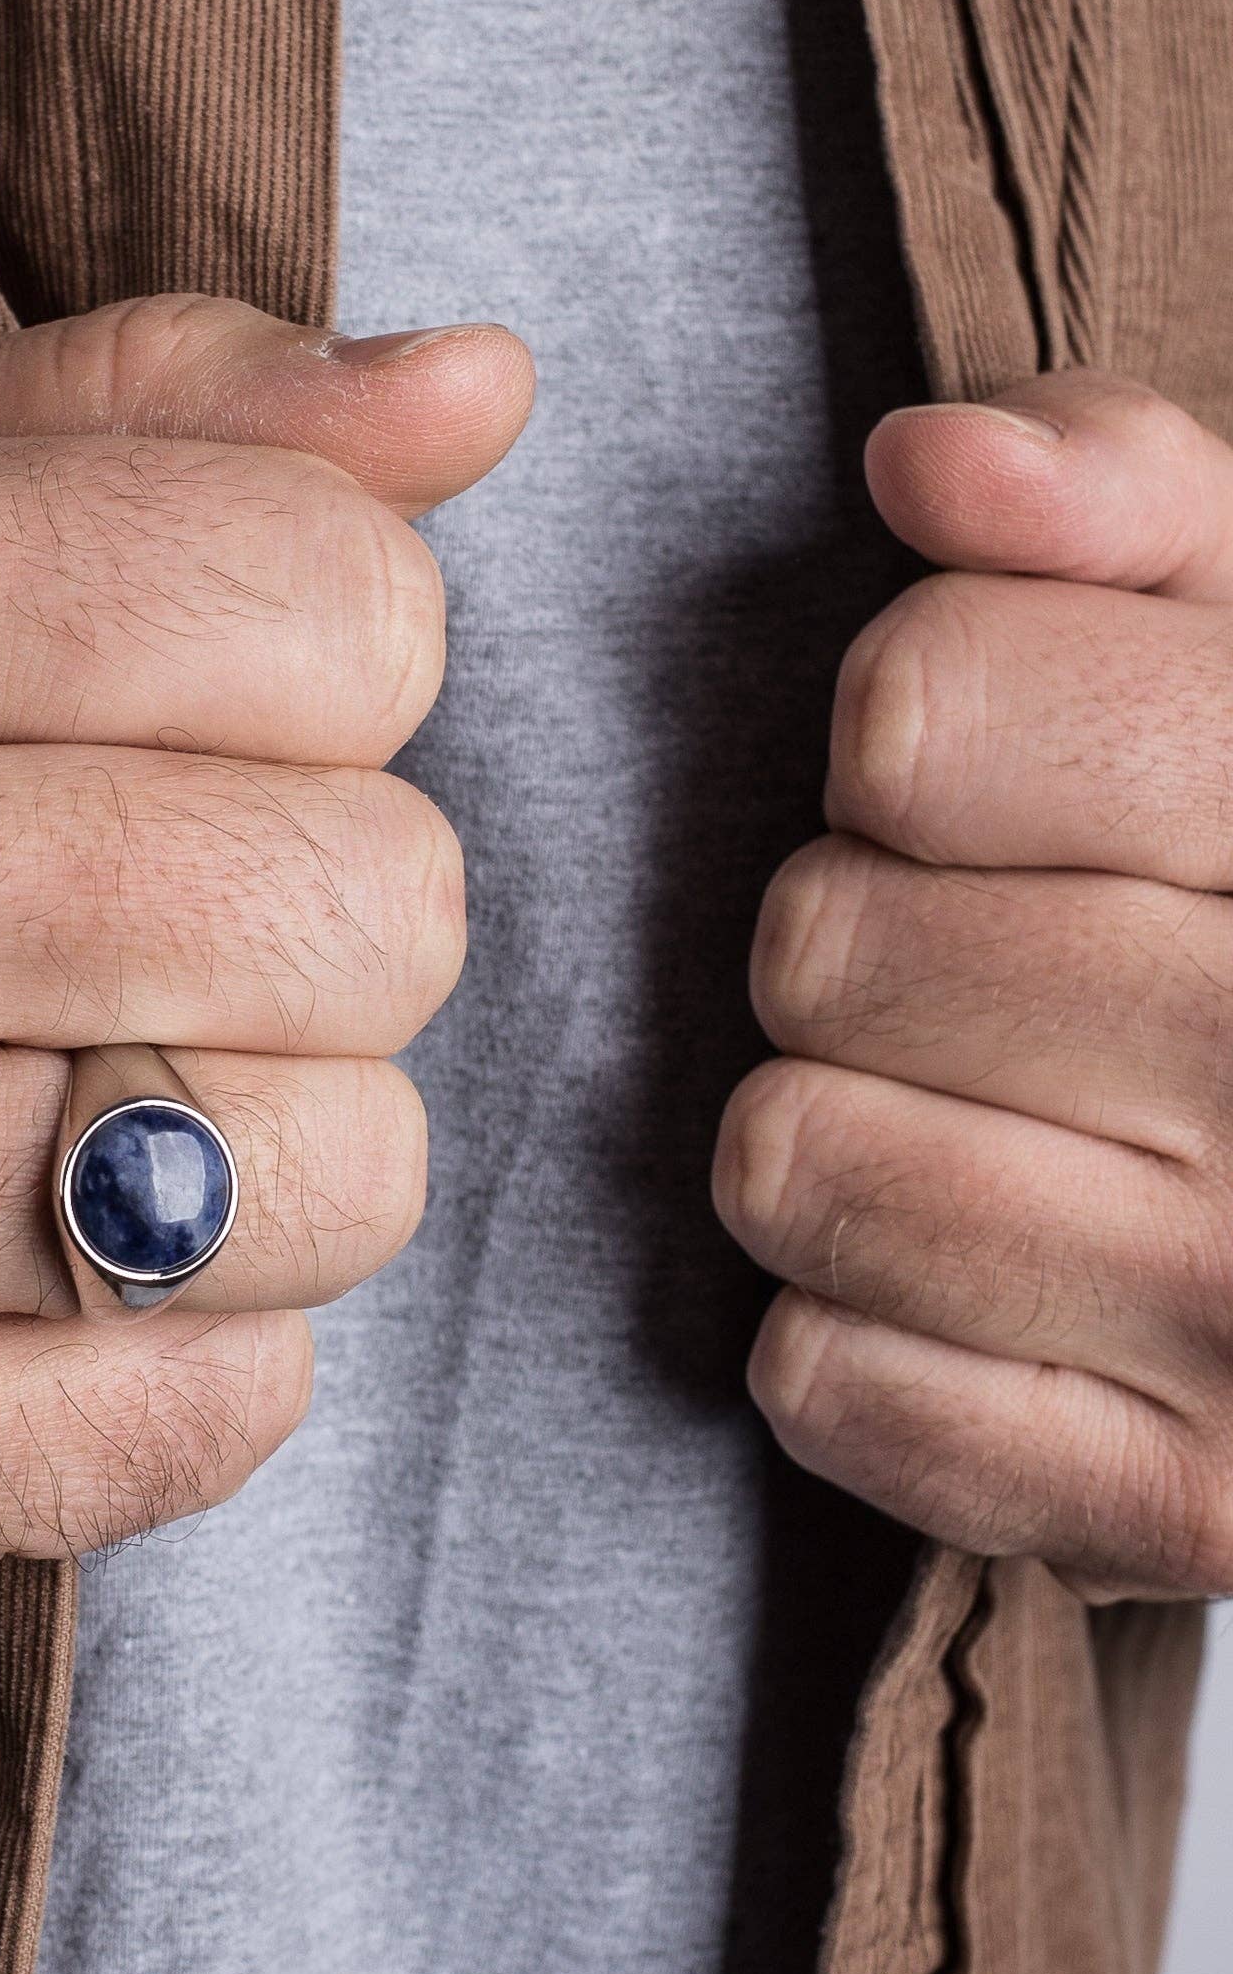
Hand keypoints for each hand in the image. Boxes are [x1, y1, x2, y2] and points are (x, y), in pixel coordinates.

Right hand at [0, 298, 532, 1645]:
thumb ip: (147, 424)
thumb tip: (488, 385)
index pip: (330, 594)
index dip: (344, 672)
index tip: (205, 732)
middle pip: (379, 897)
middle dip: (325, 928)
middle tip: (153, 955)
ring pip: (352, 1168)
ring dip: (282, 1160)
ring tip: (91, 1130)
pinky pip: (244, 1403)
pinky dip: (190, 1357)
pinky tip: (27, 1297)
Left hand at [717, 371, 1232, 1596]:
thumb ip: (1131, 501)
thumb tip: (929, 468)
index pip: (918, 715)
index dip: (910, 732)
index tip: (999, 782)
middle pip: (823, 940)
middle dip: (861, 931)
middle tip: (992, 964)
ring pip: (792, 1158)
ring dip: (833, 1123)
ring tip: (978, 1113)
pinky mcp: (1182, 1505)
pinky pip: (822, 1382)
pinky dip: (856, 1332)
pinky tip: (986, 1289)